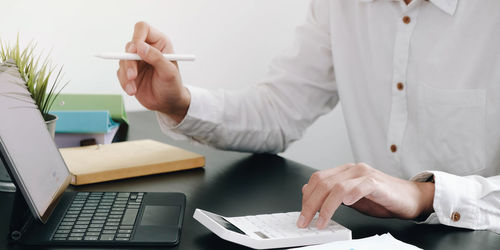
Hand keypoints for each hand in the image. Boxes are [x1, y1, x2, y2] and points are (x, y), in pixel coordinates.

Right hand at [117, 21, 189, 122]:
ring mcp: (137, 60)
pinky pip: (120, 72)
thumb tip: (140, 46)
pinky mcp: (129, 71)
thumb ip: (156, 57)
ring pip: (122, 60)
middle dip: (129, 62)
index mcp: (159, 43)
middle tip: (133, 76)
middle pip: (129, 45)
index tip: (135, 50)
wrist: (167, 104)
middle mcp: (147, 49)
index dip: (137, 37)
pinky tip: (132, 90)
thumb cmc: (172, 86)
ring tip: (133, 89)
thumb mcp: (168, 72)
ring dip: (126, 75)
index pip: (143, 29)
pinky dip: (124, 82)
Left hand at [297, 163, 434, 228]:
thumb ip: (332, 194)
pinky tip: (343, 207)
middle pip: (322, 182)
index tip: (303, 214)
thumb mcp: (352, 198)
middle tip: (304, 221)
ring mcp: (364, 174)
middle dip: (310, 204)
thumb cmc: (383, 198)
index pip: (318, 179)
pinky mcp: (376, 183)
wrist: (411, 198)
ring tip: (320, 222)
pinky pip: (358, 187)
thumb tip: (308, 193)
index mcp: (345, 172)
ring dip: (324, 206)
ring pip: (336, 186)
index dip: (307, 196)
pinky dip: (348, 196)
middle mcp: (353, 170)